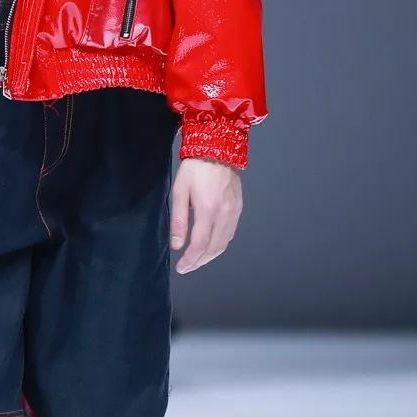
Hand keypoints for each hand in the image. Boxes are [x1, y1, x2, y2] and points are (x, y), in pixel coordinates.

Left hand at [170, 157, 242, 273]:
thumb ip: (178, 220)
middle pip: (214, 248)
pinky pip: (231, 232)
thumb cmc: (194, 169)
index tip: (182, 267)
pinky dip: (221, 244)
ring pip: (224, 243)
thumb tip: (177, 245)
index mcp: (208, 210)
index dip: (190, 260)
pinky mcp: (239, 207)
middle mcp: (224, 214)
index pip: (200, 245)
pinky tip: (211, 245)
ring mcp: (234, 211)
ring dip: (211, 255)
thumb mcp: (179, 192)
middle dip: (200, 261)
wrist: (218, 148)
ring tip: (198, 260)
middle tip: (188, 267)